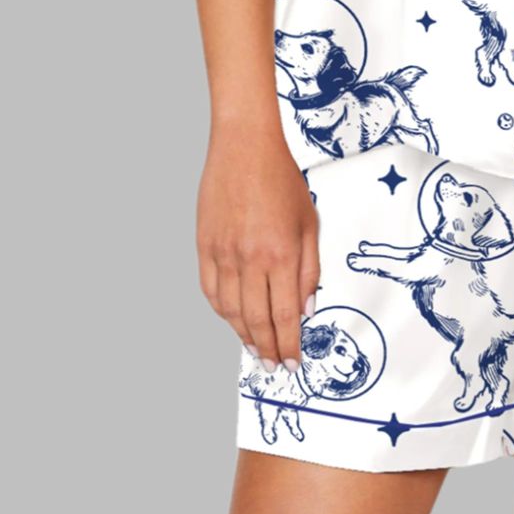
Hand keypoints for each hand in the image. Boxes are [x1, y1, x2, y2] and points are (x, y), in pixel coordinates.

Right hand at [196, 122, 318, 371]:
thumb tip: (306, 308)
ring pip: (230, 310)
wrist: (245, 147)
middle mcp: (250, 258)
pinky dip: (221, 311)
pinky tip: (232, 319)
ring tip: (255, 348)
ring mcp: (223, 253)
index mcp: (282, 253)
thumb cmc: (282, 180)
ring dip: (243, 335)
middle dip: (267, 348)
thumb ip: (310, 268)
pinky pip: (210, 290)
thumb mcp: (309, 222)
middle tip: (273, 365)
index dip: (288, 344)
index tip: (292, 362)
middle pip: (256, 320)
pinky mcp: (204, 245)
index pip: (285, 315)